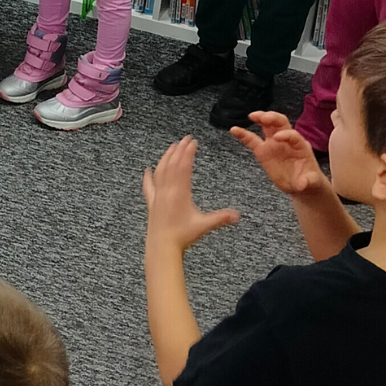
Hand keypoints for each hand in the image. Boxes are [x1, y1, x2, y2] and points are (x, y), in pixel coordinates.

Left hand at [141, 136, 240, 251]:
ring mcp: (157, 196)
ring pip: (160, 171)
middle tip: (185, 138)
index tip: (193, 142)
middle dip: (179, 150)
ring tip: (171, 147)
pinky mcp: (151, 203)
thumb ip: (221, 218)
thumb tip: (238, 215)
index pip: (183, 167)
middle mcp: (166, 191)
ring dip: (165, 157)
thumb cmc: (182, 236)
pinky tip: (147, 170)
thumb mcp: (204, 225)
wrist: (162, 247)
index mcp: (179, 193)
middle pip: (172, 164)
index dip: (188, 153)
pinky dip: (148, 176)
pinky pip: (148, 186)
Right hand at [230, 110, 325, 197]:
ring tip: (252, 116)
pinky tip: (234, 130)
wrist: (300, 184)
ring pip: (267, 126)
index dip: (285, 134)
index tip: (277, 137)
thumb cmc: (308, 180)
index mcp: (300, 145)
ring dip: (261, 118)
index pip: (293, 134)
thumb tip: (302, 184)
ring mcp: (273, 144)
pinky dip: (243, 135)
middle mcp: (286, 141)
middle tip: (264, 118)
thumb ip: (307, 181)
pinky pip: (252, 140)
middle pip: (280, 123)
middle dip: (273, 118)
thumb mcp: (311, 182)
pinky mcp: (263, 151)